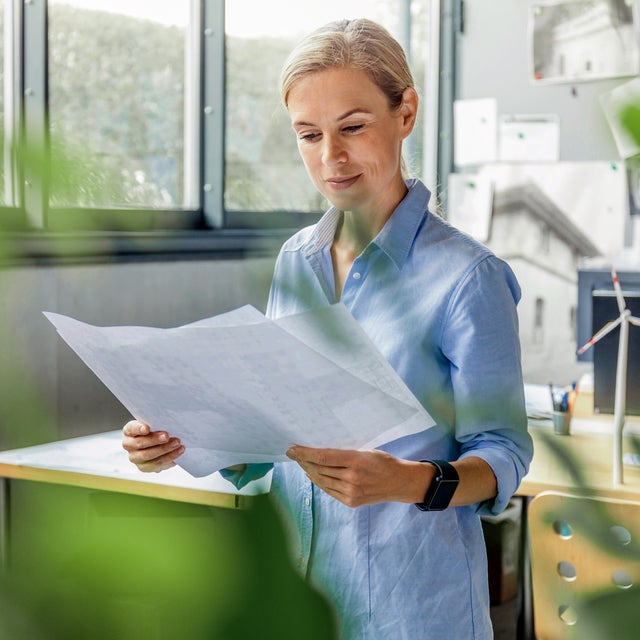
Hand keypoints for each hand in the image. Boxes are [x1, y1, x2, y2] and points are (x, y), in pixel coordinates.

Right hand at [122, 420, 183, 472]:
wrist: (159, 443)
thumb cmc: (157, 430)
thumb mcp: (156, 424)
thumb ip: (158, 423)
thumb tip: (169, 423)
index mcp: (129, 431)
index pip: (131, 429)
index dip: (139, 429)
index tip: (147, 428)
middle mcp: (129, 445)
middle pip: (140, 443)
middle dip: (155, 440)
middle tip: (167, 436)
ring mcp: (135, 457)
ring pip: (148, 456)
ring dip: (164, 450)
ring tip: (178, 444)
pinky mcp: (143, 467)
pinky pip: (156, 465)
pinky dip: (168, 459)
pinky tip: (177, 453)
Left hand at [285, 445, 432, 507]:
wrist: (400, 482)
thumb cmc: (383, 461)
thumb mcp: (365, 450)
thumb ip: (344, 453)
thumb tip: (320, 452)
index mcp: (356, 461)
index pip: (323, 457)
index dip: (304, 453)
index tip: (292, 449)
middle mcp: (352, 478)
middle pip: (319, 469)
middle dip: (303, 461)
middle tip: (293, 454)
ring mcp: (351, 492)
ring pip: (322, 481)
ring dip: (309, 471)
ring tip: (301, 463)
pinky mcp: (351, 502)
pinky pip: (329, 490)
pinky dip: (319, 482)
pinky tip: (313, 475)